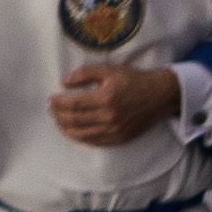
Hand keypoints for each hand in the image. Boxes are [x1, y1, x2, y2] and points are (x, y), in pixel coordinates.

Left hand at [49, 63, 178, 146]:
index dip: (57, 103)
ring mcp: (115, 130)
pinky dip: (80, 137)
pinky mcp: (121, 138)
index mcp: (105, 98)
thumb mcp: (109, 70)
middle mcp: (109, 117)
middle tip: (51, 110)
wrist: (161, 96)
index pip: (73, 104)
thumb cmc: (134, 80)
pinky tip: (74, 131)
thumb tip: (64, 82)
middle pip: (74, 120)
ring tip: (58, 121)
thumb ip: (84, 74)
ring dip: (66, 128)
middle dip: (58, 115)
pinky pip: (95, 141)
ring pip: (82, 134)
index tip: (50, 99)